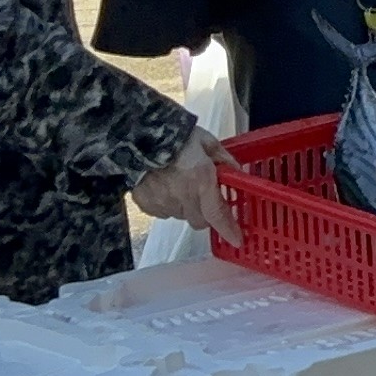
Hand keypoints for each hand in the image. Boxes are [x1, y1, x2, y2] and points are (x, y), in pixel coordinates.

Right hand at [132, 130, 240, 246]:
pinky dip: (167, 204)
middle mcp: (183, 196)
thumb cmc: (177, 135)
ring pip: (181, 216)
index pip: (218, 214)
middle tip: (204, 197)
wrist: (138, 134)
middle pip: (200, 221)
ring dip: (186, 207)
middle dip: (206, 214)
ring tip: (180, 184)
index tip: (237, 240)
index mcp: (202, 180)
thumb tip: (237, 173)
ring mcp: (162, 201)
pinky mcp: (146, 203)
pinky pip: (162, 212)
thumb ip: (224, 160)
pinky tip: (164, 186)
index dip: (229, 230)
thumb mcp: (208, 142)